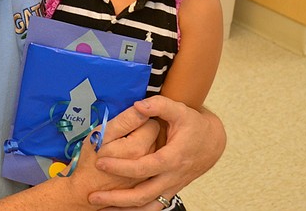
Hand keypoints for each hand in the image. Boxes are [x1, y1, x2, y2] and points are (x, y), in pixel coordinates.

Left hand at [88, 96, 225, 209]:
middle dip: (117, 197)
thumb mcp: (179, 110)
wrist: (212, 142)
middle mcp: (172, 177)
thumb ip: (158, 105)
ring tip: (101, 208)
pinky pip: (152, 207)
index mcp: (173, 158)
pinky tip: (117, 210)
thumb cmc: (193, 125)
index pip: (144, 167)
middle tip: (93, 195)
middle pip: (143, 194)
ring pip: (147, 206)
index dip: (122, 167)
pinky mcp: (170, 191)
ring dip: (124, 209)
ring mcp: (171, 186)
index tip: (101, 163)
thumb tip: (138, 105)